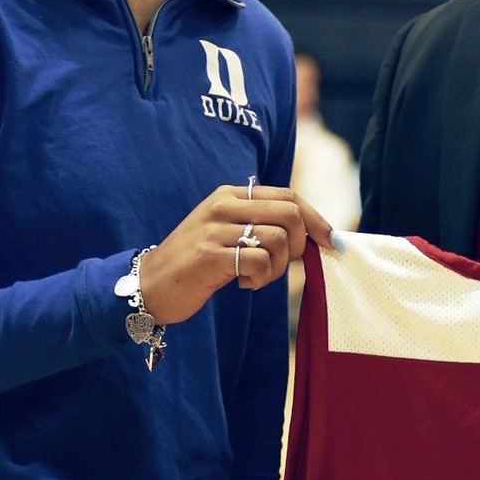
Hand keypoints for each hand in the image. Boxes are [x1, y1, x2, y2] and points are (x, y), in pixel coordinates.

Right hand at [139, 186, 332, 325]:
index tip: (329, 241)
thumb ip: (260, 225)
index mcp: (230, 195)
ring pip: (278, 239)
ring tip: (258, 277)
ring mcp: (214, 229)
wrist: (150, 283)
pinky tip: (243, 284)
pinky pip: (259, 262)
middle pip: (290, 214)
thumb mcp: (226, 232)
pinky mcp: (209, 255)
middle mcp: (223, 205)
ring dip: (278, 267)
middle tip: (285, 264)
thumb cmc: (196, 262)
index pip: (288, 196)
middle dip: (300, 244)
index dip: (316, 219)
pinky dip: (260, 279)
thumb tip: (310, 235)